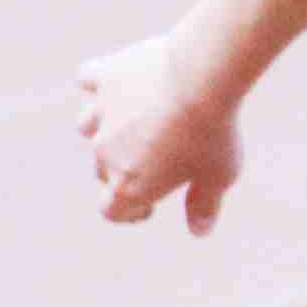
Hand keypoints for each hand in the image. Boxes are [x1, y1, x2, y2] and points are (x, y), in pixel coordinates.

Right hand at [75, 30, 242, 230]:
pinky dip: (98, 82)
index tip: (149, 205)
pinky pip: (87, 80)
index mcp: (129, 186)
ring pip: (87, 126)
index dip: (129, 211)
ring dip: (105, 126)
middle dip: (124, 167)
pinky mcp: (104, 76)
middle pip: (103, 169)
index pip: (110, 211)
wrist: (201, 75)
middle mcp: (105, 152)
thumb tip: (199, 230)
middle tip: (158, 157)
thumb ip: (205, 205)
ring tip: (135, 119)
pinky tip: (118, 81)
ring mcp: (100, 113)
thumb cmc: (212, 131)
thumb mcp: (219, 175)